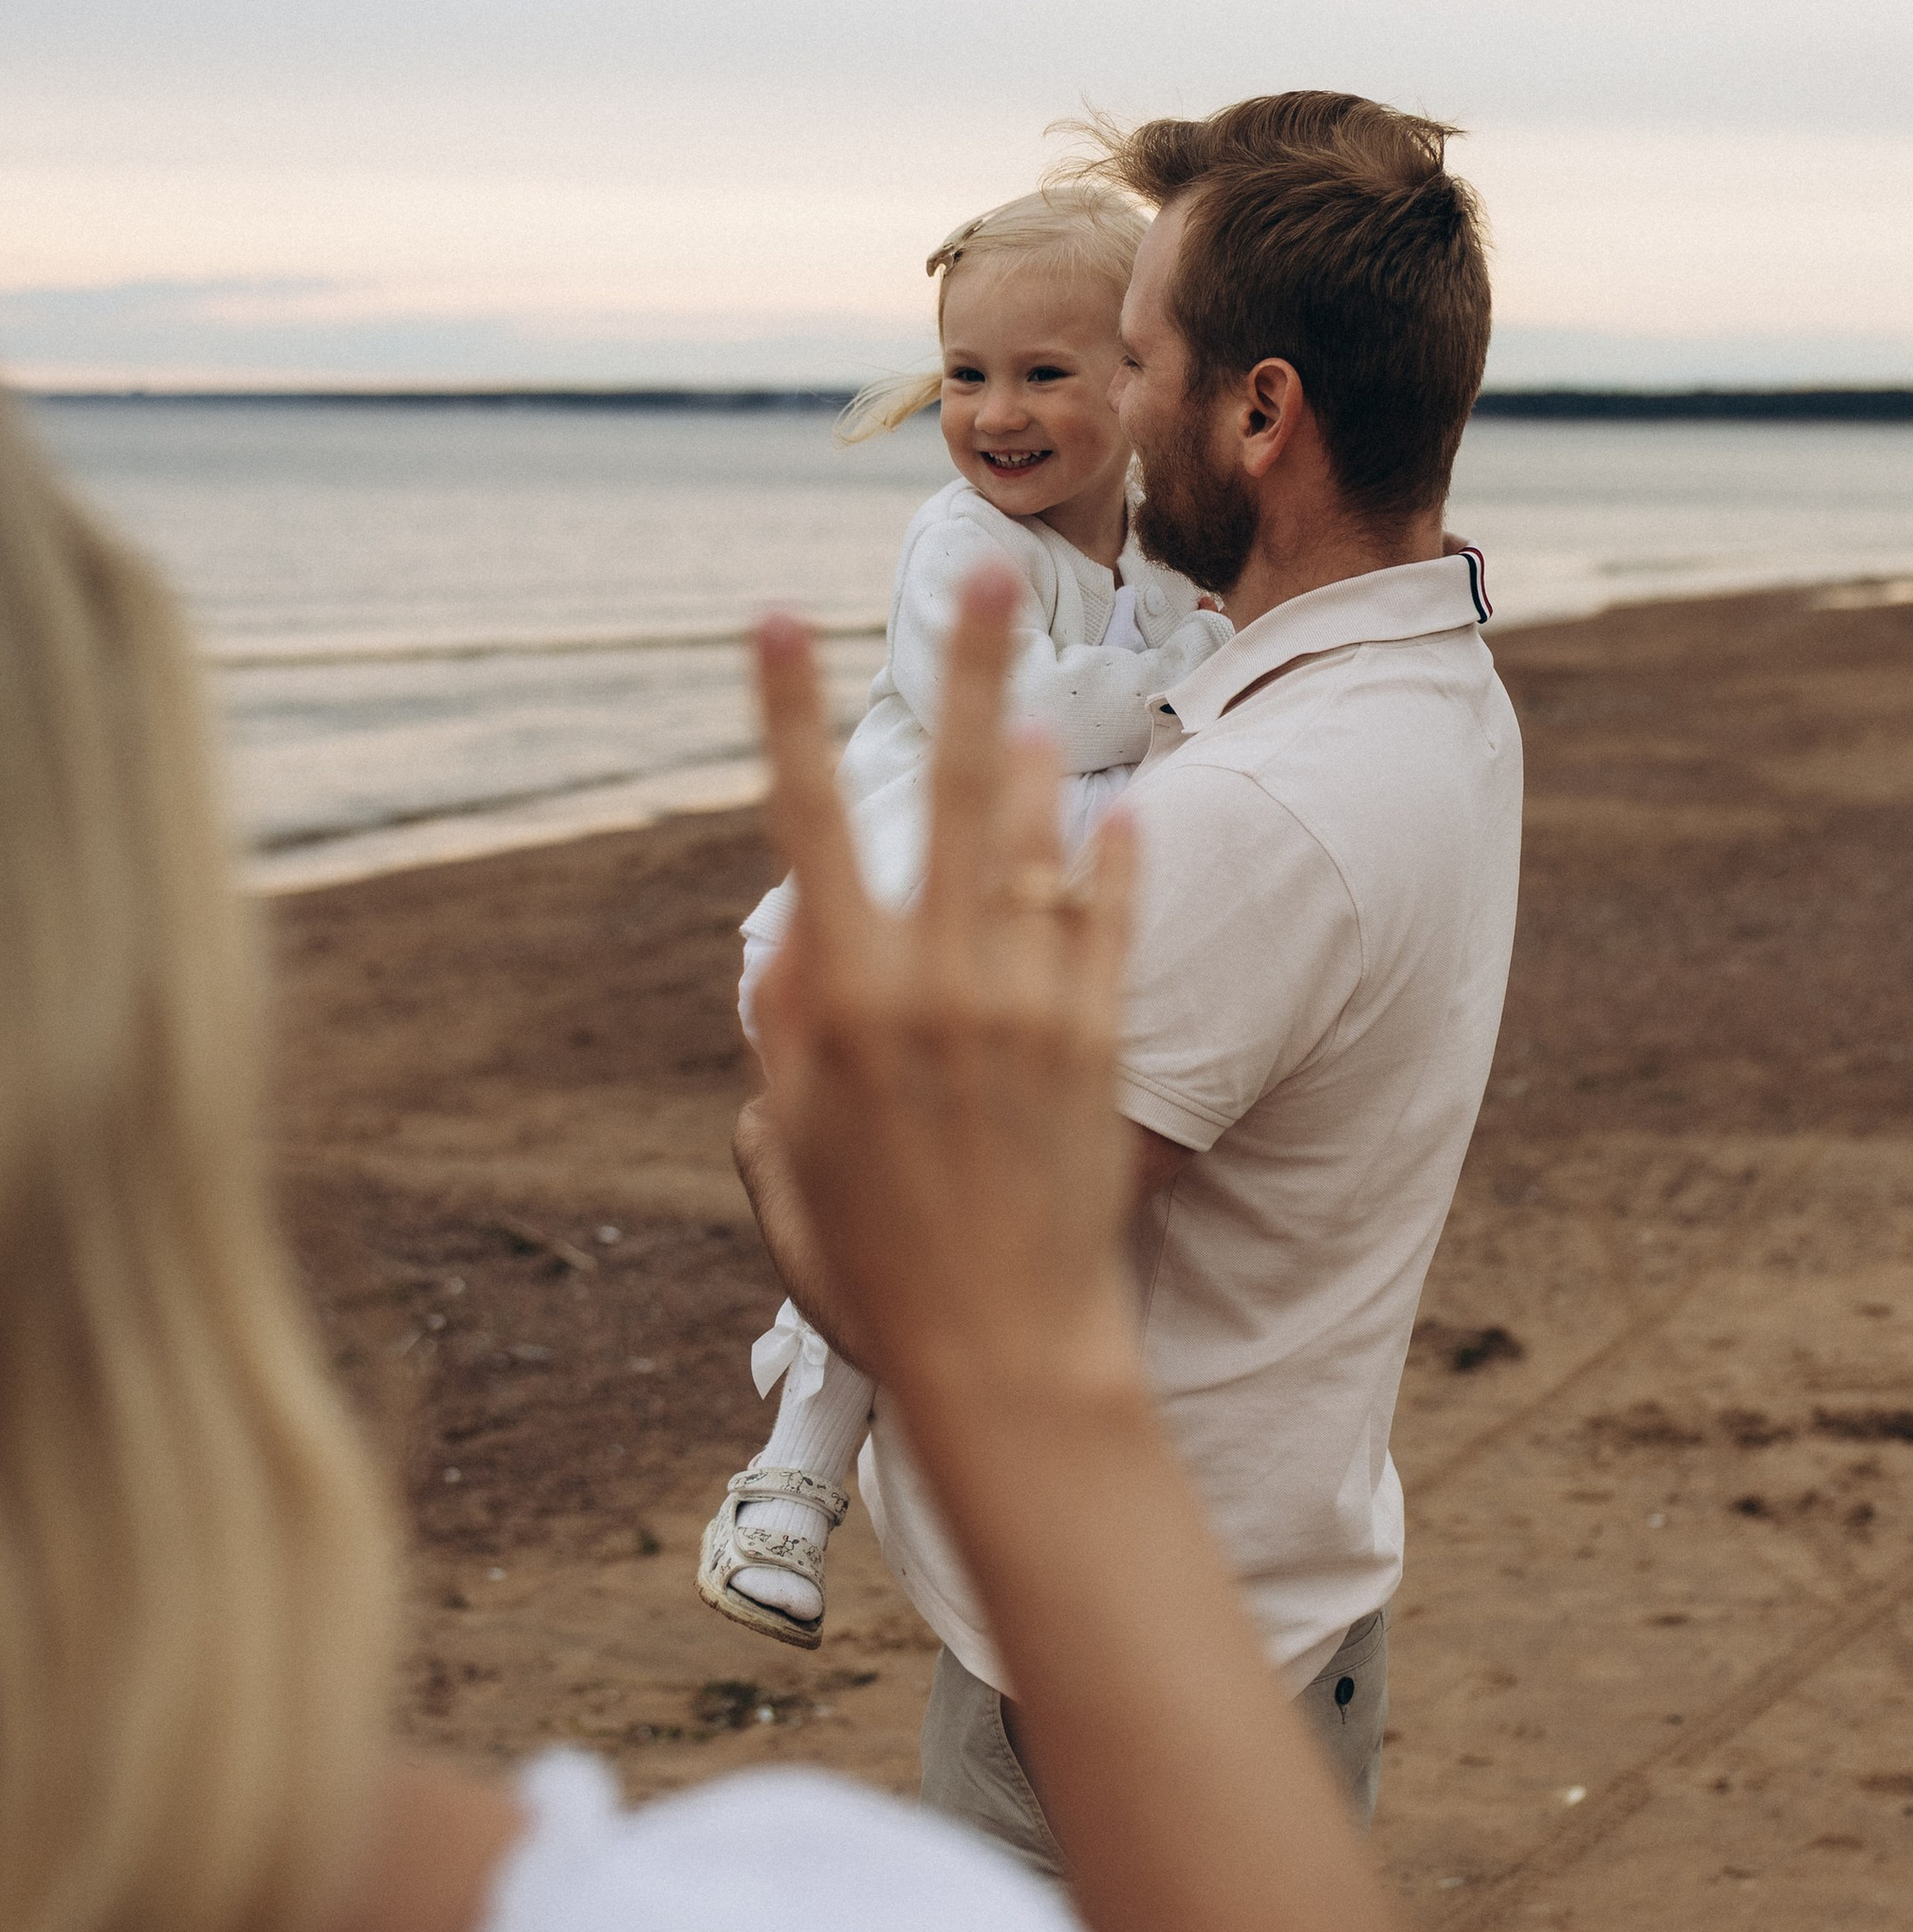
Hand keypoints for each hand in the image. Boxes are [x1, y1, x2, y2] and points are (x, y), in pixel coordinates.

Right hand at [750, 571, 1142, 1446]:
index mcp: (843, 1004)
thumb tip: (792, 945)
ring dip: (1035, 764)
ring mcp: (1031, 1004)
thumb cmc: (875, 1275)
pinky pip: (1113, 922)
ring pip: (1038, 843)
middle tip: (986, 577)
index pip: (806, 821)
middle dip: (967, 672)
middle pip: (955, 788)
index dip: (785, 712)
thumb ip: (782, 1044)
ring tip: (1031, 697)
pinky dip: (1117, 862)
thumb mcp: (788, 1161)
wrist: (1009, 1354)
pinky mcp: (1102, 1040)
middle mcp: (940, 982)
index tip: (772, 620)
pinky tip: (1120, 811)